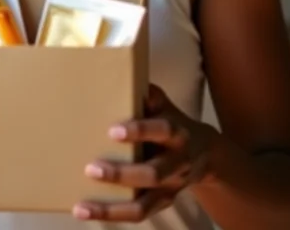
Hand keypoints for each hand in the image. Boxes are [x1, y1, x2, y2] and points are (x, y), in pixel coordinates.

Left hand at [74, 84, 216, 221]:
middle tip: (92, 168)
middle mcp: (177, 162)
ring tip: (83, 204)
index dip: (140, 131)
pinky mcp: (163, 202)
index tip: (113, 131)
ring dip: (113, 206)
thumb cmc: (170, 119)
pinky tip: (85, 210)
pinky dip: (112, 215)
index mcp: (176, 133)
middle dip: (122, 173)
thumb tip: (125, 73)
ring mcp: (171, 187)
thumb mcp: (164, 103)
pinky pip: (139, 213)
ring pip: (145, 202)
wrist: (206, 151)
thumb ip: (147, 93)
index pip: (161, 131)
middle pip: (153, 173)